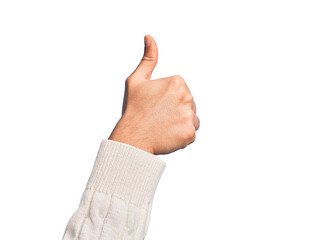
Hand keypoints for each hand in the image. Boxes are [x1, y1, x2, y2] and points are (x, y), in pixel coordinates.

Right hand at [108, 35, 198, 154]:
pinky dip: (181, 134)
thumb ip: (148, 58)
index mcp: (177, 82)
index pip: (180, 89)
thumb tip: (149, 38)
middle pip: (188, 103)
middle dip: (176, 109)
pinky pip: (191, 132)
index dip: (167, 98)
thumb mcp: (137, 80)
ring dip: (180, 121)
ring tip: (163, 125)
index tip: (156, 104)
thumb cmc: (134, 109)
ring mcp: (189, 116)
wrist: (132, 138)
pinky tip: (168, 134)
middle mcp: (187, 97)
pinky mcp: (190, 133)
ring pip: (191, 117)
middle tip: (158, 116)